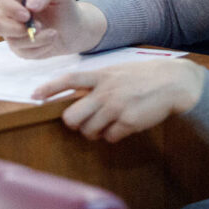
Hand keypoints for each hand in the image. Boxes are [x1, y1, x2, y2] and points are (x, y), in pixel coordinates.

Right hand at [0, 0, 105, 57]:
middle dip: (17, 29)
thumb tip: (30, 5)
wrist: (73, 29)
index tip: (26, 14)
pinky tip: (51, 40)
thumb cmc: (64, 7)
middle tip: (39, 27)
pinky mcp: (20, 49)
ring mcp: (12, 33)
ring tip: (53, 33)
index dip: (7, 6)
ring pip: (12, 41)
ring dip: (36, 39)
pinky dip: (41, 48)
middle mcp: (8, 15)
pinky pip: (24, 52)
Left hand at [33, 58, 205, 142]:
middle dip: (74, 123)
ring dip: (95, 132)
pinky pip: (110, 138)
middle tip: (84, 121)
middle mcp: (105, 91)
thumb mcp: (116, 71)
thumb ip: (97, 82)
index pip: (68, 79)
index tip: (34, 96)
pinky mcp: (129, 122)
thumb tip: (76, 97)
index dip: (49, 88)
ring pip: (89, 131)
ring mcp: (116, 107)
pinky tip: (123, 126)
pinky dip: (113, 135)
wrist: (173, 83)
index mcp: (101, 75)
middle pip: (71, 117)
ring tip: (107, 123)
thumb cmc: (143, 77)